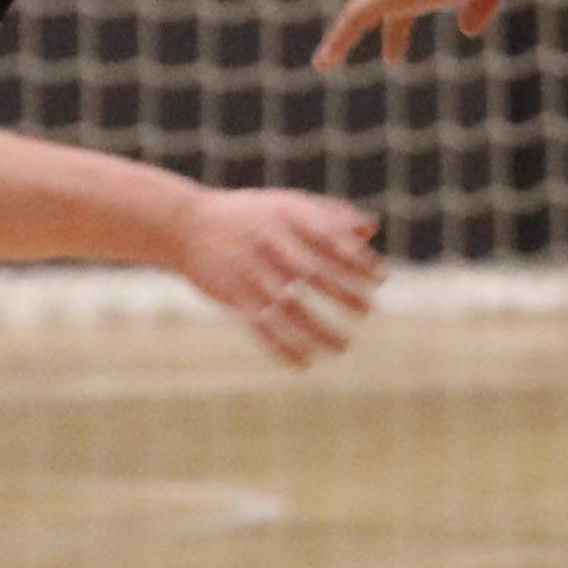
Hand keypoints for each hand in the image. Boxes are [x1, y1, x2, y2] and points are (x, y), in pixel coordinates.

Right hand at [170, 185, 380, 367]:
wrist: (187, 225)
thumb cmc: (249, 215)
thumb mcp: (286, 204)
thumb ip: (329, 214)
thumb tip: (370, 228)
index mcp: (287, 216)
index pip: (331, 239)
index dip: (358, 260)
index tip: (381, 278)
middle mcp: (269, 243)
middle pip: (314, 273)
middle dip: (344, 294)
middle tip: (368, 311)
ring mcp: (250, 271)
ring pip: (290, 307)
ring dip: (319, 330)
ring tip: (343, 347)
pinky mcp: (233, 295)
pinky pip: (262, 327)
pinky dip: (283, 347)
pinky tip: (304, 363)